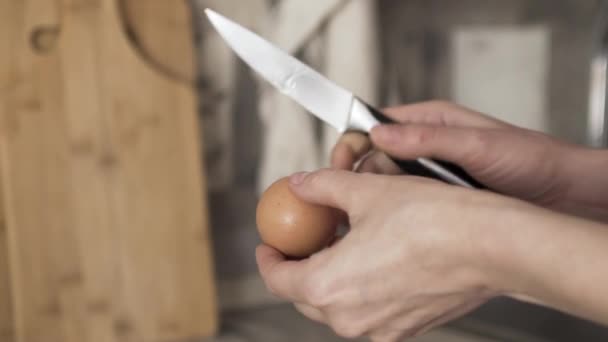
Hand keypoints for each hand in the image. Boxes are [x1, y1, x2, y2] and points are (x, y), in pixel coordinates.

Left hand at [256, 169, 526, 340]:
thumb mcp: (364, 191)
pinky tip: (373, 258)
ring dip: (330, 279)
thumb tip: (300, 184)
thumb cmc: (432, 220)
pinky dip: (360, 289)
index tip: (270, 244)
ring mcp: (382, 328)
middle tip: (304, 242)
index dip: (268, 257)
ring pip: (337, 307)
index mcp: (328, 286)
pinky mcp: (409, 327)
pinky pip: (369, 311)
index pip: (277, 278)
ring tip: (339, 246)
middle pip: (304, 297)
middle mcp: (351, 318)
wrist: (490, 245)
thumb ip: (322, 187)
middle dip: (298, 268)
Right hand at [331, 101, 591, 212]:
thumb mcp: (478, 145)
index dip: (352, 144)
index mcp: (430, 122)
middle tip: (347, 200)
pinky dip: (392, 213)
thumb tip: (379, 133)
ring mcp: (431, 174)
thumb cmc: (530, 160)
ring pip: (386, 184)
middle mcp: (425, 146)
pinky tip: (389, 226)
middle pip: (373, 158)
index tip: (339, 165)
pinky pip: (404, 204)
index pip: (373, 126)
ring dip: (373, 198)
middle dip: (356, 177)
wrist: (562, 194)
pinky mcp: (437, 199)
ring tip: (365, 218)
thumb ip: (428, 139)